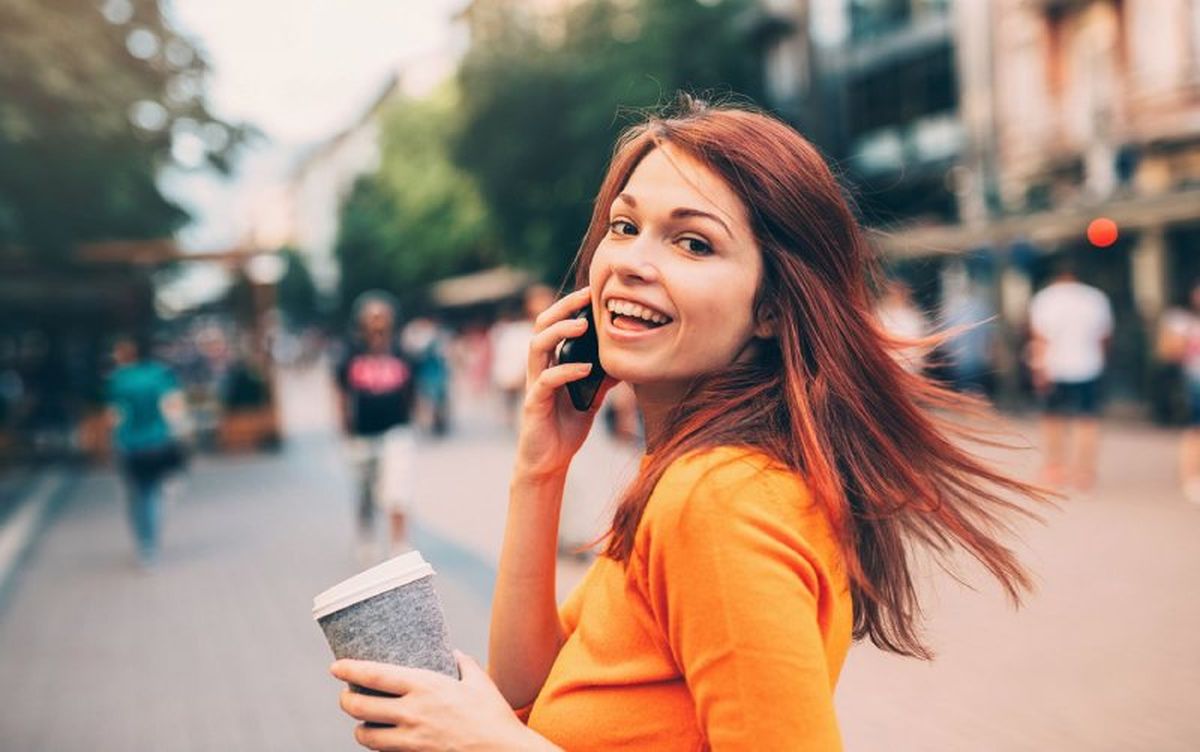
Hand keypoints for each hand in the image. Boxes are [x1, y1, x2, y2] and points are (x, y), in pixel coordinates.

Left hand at [332, 651, 556, 751]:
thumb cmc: (494, 715)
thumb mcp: (480, 681)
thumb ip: (463, 664)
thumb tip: (452, 653)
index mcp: (425, 686)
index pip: (375, 676)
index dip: (349, 670)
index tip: (335, 667)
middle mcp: (412, 713)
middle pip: (360, 707)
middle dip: (346, 701)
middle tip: (345, 696)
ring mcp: (411, 740)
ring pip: (366, 736)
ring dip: (359, 728)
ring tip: (361, 723)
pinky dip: (380, 747)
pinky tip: (383, 742)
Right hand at [514, 286, 615, 480]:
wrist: (549, 461)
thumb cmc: (567, 427)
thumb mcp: (591, 398)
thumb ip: (602, 379)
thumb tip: (625, 362)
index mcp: (551, 363)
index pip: (555, 325)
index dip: (570, 307)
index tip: (592, 293)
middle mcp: (539, 369)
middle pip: (542, 326)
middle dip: (563, 308)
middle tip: (586, 298)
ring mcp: (534, 385)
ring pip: (536, 347)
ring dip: (558, 332)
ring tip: (581, 326)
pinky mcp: (533, 404)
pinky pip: (546, 381)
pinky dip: (566, 371)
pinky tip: (585, 368)